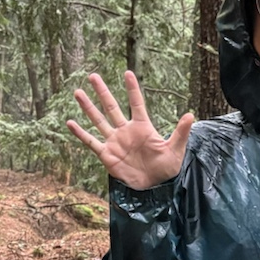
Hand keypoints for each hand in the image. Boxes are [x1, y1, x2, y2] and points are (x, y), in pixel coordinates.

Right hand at [67, 71, 193, 189]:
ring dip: (88, 107)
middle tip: (93, 75)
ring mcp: (115, 141)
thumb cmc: (167, 168)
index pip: (136, 103)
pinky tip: (69, 122)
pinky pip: (91, 142)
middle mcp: (126, 131)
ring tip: (78, 92)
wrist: (154, 187)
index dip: (132, 89)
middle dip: (102, 91)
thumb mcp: (175, 149)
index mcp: (142, 127)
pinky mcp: (107, 154)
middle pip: (112, 107)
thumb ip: (180, 132)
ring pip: (99, 120)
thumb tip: (190, 115)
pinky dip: (80, 133)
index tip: (127, 72)